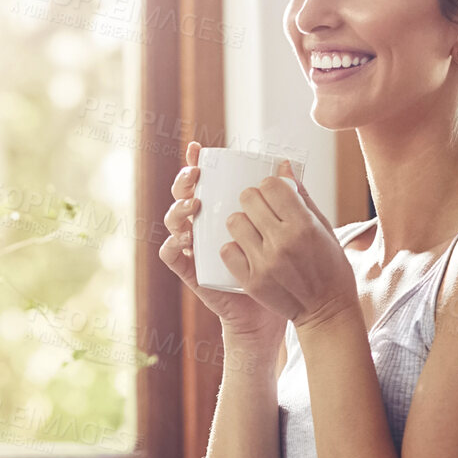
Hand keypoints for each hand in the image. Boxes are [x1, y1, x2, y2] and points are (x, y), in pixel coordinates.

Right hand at [157, 141, 288, 349]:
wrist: (277, 307)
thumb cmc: (284, 264)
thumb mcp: (287, 227)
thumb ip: (286, 198)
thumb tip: (287, 164)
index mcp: (222, 209)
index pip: (204, 180)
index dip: (194, 162)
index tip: (199, 150)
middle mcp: (203, 224)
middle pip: (182, 195)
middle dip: (183, 180)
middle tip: (196, 176)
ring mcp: (194, 246)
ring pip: (172, 221)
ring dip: (178, 209)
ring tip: (195, 205)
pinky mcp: (191, 271)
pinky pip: (170, 256)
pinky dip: (171, 245)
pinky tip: (185, 240)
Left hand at [220, 159, 358, 330]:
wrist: (327, 311)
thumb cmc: (330, 266)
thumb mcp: (324, 228)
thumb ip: (302, 197)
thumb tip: (284, 166)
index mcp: (304, 225)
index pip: (272, 185)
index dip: (270, 185)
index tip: (273, 193)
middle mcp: (283, 242)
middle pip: (249, 199)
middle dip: (253, 199)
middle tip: (260, 209)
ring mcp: (264, 262)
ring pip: (234, 222)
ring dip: (241, 222)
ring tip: (252, 230)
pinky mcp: (251, 281)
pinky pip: (227, 250)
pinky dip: (234, 247)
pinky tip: (246, 249)